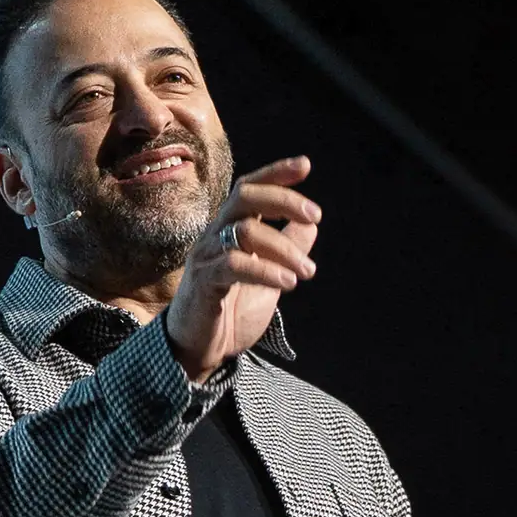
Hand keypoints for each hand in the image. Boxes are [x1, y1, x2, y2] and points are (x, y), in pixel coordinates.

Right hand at [164, 155, 322, 381]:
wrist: (201, 350)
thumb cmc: (232, 311)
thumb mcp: (270, 276)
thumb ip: (288, 248)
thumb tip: (311, 223)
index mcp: (230, 230)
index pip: (250, 188)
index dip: (275, 174)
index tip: (305, 165)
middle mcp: (215, 235)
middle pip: (244, 197)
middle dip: (283, 200)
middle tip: (315, 216)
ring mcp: (206, 257)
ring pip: (244, 231)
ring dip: (284, 248)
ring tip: (307, 272)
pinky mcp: (204, 282)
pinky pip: (234, 264)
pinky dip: (266, 271)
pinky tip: (288, 283)